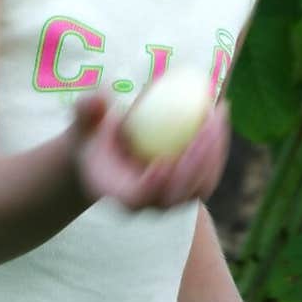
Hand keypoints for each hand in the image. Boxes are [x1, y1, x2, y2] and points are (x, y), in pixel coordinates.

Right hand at [70, 93, 230, 211]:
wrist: (106, 153)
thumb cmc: (91, 134)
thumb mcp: (83, 121)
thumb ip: (86, 110)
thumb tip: (100, 97)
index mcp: (118, 193)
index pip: (137, 198)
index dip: (153, 185)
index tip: (163, 161)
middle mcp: (148, 204)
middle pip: (178, 195)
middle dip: (196, 162)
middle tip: (205, 124)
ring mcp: (171, 199)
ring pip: (200, 186)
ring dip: (213, 151)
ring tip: (217, 112)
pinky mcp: (188, 187)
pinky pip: (208, 172)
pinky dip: (216, 146)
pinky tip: (218, 114)